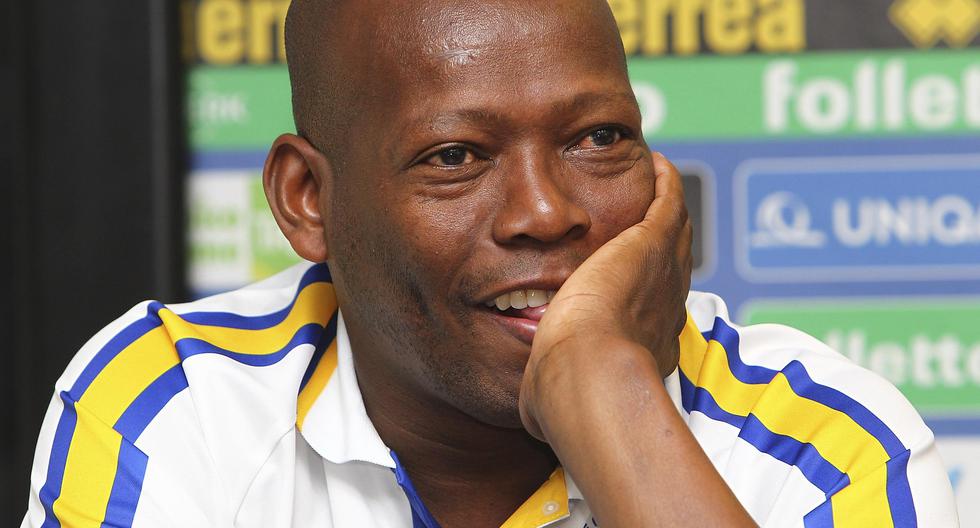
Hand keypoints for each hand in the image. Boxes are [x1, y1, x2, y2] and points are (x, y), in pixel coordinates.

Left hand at [520, 152, 692, 438]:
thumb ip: (550, 390)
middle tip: (646, 220)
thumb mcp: (559, 396)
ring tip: (655, 183)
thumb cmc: (567, 398)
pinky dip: (664, 182)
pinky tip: (655, 162)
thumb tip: (533, 406)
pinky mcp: (650, 242)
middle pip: (671, 267)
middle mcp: (664, 309)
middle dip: (659, 245)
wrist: (584, 374)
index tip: (631, 283)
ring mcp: (662, 273)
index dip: (644, 296)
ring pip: (674, 231)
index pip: (650, 313)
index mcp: (644, 345)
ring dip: (664, 207)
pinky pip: (667, 200)